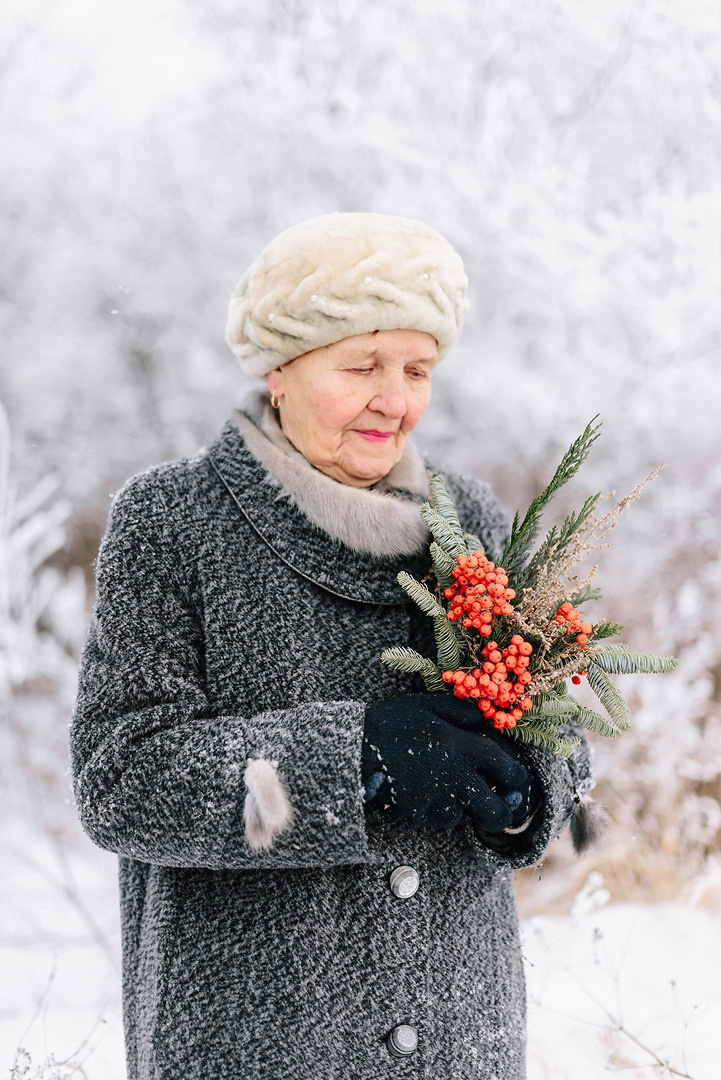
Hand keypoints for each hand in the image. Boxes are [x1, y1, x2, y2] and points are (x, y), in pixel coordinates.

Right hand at [362, 693, 533, 831]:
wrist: (356, 746)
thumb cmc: (393, 720)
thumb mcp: (427, 705)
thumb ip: (459, 711)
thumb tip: (481, 718)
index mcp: (463, 747)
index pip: (506, 768)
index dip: (516, 776)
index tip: (516, 778)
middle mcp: (456, 776)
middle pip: (493, 809)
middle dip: (502, 811)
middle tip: (502, 805)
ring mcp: (436, 798)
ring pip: (462, 816)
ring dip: (461, 808)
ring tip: (450, 790)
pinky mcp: (416, 812)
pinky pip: (434, 818)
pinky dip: (434, 810)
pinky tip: (425, 793)